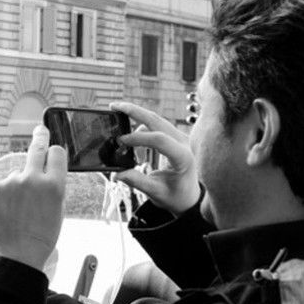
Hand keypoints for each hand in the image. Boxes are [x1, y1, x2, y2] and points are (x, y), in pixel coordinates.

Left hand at [0, 126, 67, 272]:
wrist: (16, 255)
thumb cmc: (40, 238)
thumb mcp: (58, 210)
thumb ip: (53, 187)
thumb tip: (49, 171)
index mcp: (55, 186)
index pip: (56, 153)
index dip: (55, 152)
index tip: (51, 147)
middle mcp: (33, 179)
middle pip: (36, 148)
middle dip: (40, 137)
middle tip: (39, 131)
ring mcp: (12, 182)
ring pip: (17, 174)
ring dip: (18, 185)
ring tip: (18, 210)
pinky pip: (3, 185)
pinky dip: (5, 195)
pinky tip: (8, 211)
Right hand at [109, 102, 201, 216]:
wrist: (188, 197)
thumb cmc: (175, 196)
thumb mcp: (155, 192)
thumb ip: (137, 181)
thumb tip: (117, 174)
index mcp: (183, 157)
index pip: (160, 140)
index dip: (138, 138)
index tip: (121, 141)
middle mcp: (184, 143)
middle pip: (157, 120)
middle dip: (135, 111)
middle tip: (115, 106)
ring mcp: (180, 137)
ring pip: (156, 119)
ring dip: (137, 115)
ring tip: (119, 116)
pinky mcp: (175, 137)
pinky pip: (157, 126)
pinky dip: (142, 127)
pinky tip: (132, 137)